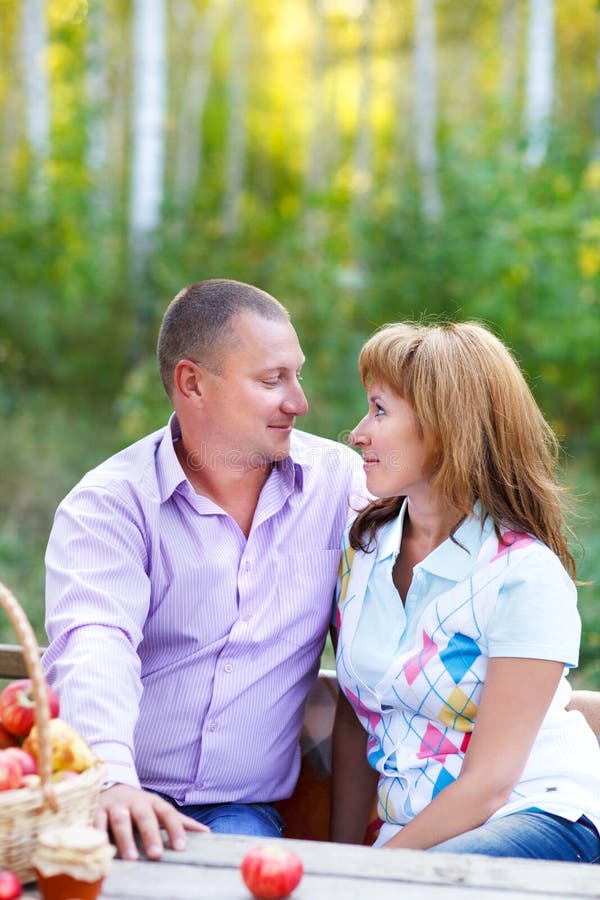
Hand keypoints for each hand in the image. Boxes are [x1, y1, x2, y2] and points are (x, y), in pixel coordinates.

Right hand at [94, 783, 208, 860]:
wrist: (110, 786)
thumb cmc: (139, 806)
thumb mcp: (159, 810)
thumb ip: (180, 822)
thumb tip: (206, 833)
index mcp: (153, 802)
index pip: (167, 814)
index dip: (175, 829)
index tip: (181, 847)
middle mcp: (135, 802)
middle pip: (144, 817)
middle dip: (150, 835)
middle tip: (156, 855)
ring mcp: (115, 805)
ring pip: (120, 820)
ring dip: (125, 839)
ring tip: (131, 858)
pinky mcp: (96, 809)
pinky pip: (96, 822)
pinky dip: (98, 835)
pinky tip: (102, 849)